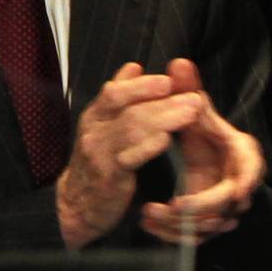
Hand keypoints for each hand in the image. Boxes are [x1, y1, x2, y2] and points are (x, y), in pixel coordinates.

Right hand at [57, 62, 204, 248]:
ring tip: (191, 113)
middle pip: (129, 111)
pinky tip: (167, 139)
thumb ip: (119, 96)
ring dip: (165, 120)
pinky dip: (148, 147)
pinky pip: (128, 159)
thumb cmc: (98, 159)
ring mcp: (99, 154)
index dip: (142, 86)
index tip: (169, 81)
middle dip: (164, 102)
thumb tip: (134, 66)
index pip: (114, 93)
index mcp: (95, 115)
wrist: (76, 204)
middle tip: (194, 97)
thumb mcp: (103, 124)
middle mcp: (94, 131)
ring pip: (132, 131)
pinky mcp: (108, 177)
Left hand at [138, 58, 263, 246]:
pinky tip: (148, 223)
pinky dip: (170, 233)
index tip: (235, 192)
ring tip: (147, 212)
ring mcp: (224, 208)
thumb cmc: (204, 137)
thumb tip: (179, 62)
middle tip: (174, 205)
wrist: (206, 166)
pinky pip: (194, 238)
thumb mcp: (196, 113)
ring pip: (209, 225)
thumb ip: (188, 90)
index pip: (251, 169)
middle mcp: (237, 184)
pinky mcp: (209, 225)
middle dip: (202, 206)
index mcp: (241, 154)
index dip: (244, 181)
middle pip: (228, 203)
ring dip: (179, 223)